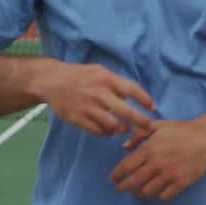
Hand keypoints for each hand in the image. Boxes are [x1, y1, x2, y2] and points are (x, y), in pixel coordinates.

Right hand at [36, 61, 154, 136]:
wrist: (52, 81)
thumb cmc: (81, 76)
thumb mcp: (100, 72)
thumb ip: (116, 84)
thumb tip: (135, 97)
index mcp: (107, 79)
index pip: (132, 90)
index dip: (145, 100)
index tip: (153, 108)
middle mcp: (99, 93)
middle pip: (125, 111)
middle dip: (140, 121)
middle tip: (148, 127)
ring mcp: (88, 107)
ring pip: (112, 125)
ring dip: (122, 129)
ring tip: (124, 128)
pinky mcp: (78, 119)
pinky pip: (97, 131)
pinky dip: (106, 133)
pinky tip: (108, 130)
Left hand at [110, 119, 205, 199]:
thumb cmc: (181, 130)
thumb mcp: (158, 126)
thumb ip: (138, 134)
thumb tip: (124, 147)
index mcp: (149, 149)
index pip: (126, 166)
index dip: (117, 175)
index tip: (113, 178)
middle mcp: (157, 164)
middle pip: (133, 182)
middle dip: (123, 187)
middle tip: (120, 188)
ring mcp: (169, 175)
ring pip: (147, 191)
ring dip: (140, 192)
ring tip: (138, 191)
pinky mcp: (181, 183)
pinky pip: (164, 195)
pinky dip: (158, 195)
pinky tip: (157, 191)